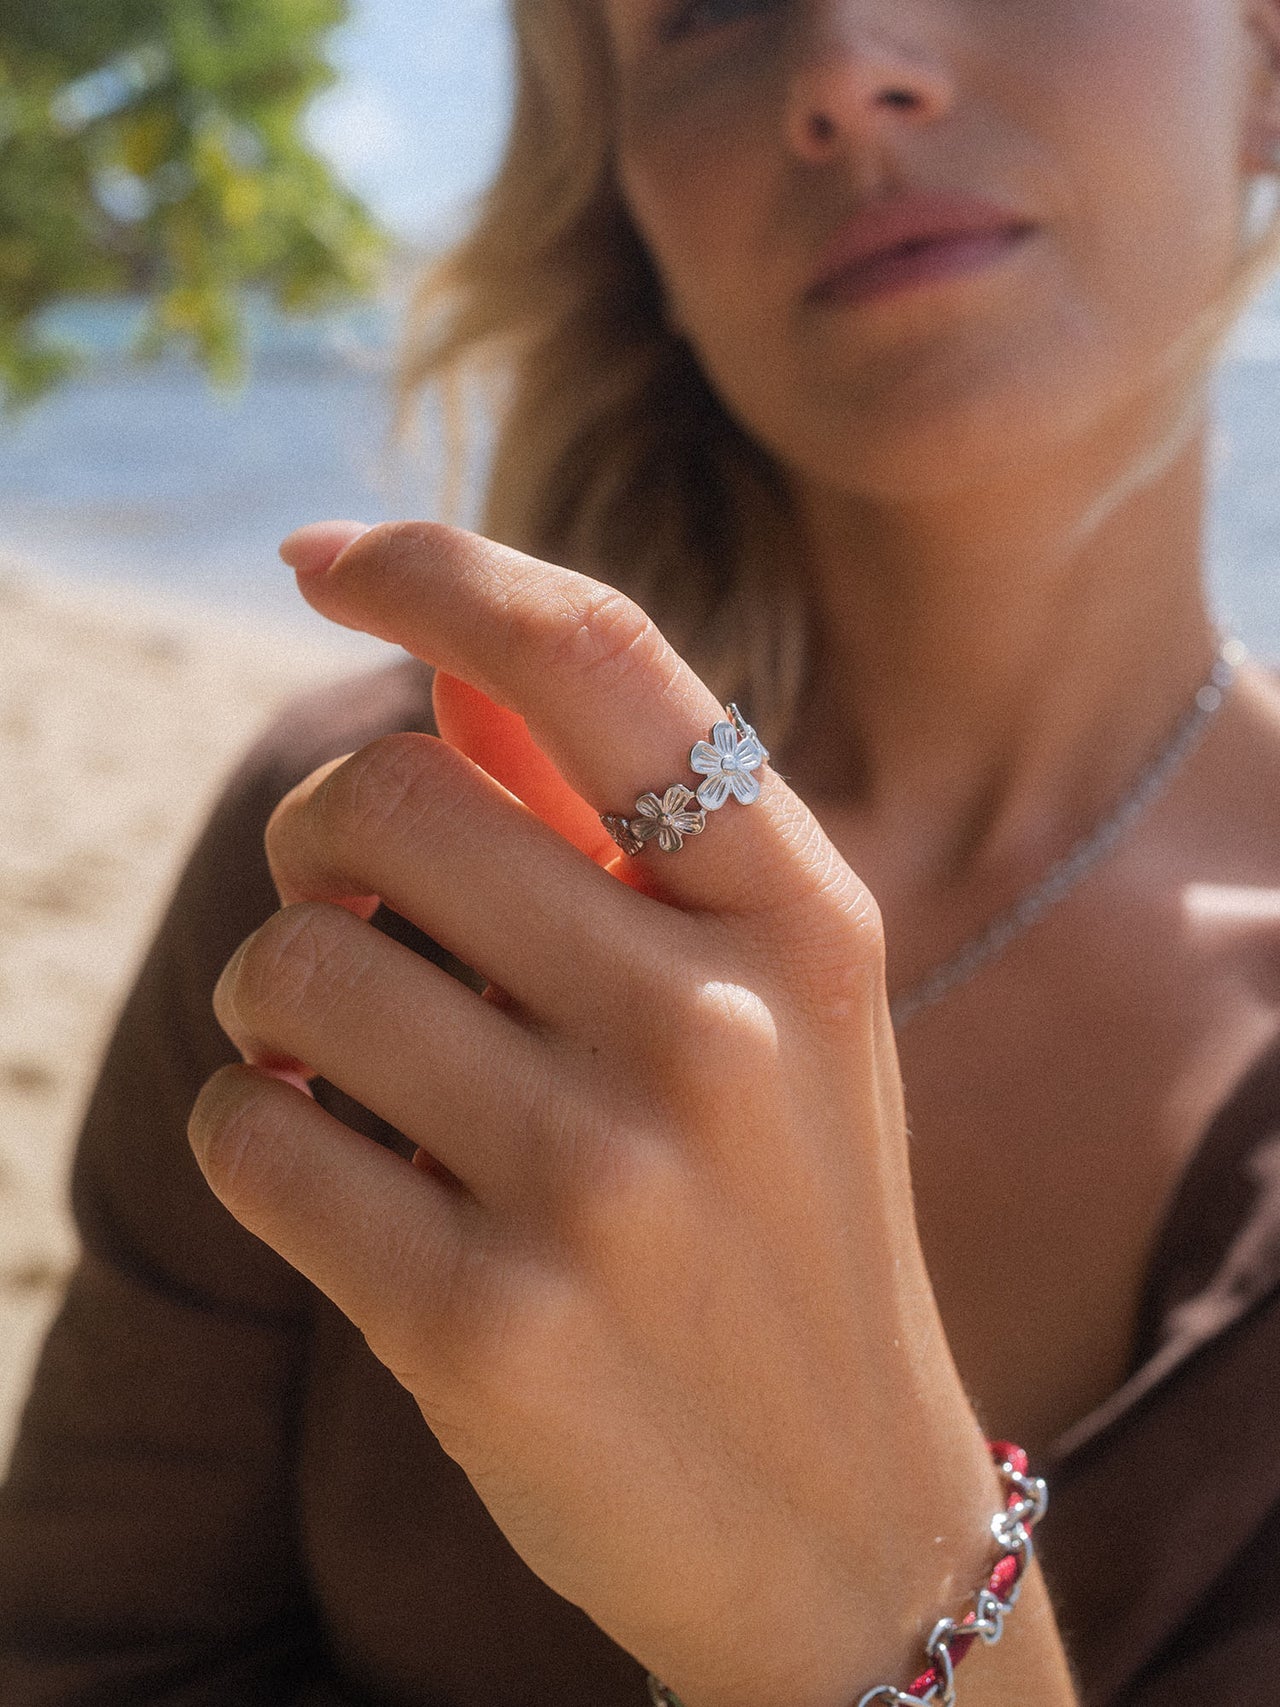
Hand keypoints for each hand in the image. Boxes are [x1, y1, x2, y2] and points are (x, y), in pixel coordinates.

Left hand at [189, 520, 1011, 1706]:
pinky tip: (328, 1166)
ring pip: (295, 964)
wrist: (838, 1515)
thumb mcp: (778, 1008)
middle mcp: (716, 1024)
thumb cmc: (781, 1218)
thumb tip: (441, 668)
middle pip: (392, 797)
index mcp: (799, 914)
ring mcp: (602, 1177)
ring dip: (274, 997)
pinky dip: (254, 1128)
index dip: (439, 565)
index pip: (597, 656)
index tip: (328, 552)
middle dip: (320, 837)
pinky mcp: (481, 1322)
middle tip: (342, 902)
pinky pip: (255, 1133)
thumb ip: (626, 837)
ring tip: (342, 1059)